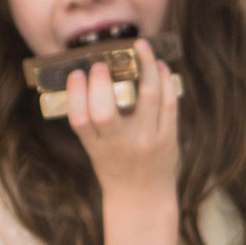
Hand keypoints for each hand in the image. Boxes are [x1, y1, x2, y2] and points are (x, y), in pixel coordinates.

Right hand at [67, 39, 179, 201]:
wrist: (143, 197)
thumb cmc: (114, 165)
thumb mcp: (95, 147)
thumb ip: (92, 119)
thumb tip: (91, 71)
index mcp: (96, 146)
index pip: (80, 119)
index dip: (76, 93)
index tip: (76, 73)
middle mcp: (120, 144)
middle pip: (106, 111)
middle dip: (103, 81)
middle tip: (103, 63)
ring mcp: (146, 140)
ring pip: (147, 96)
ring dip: (145, 66)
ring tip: (140, 47)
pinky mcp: (168, 137)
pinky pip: (169, 103)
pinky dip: (165, 80)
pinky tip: (159, 66)